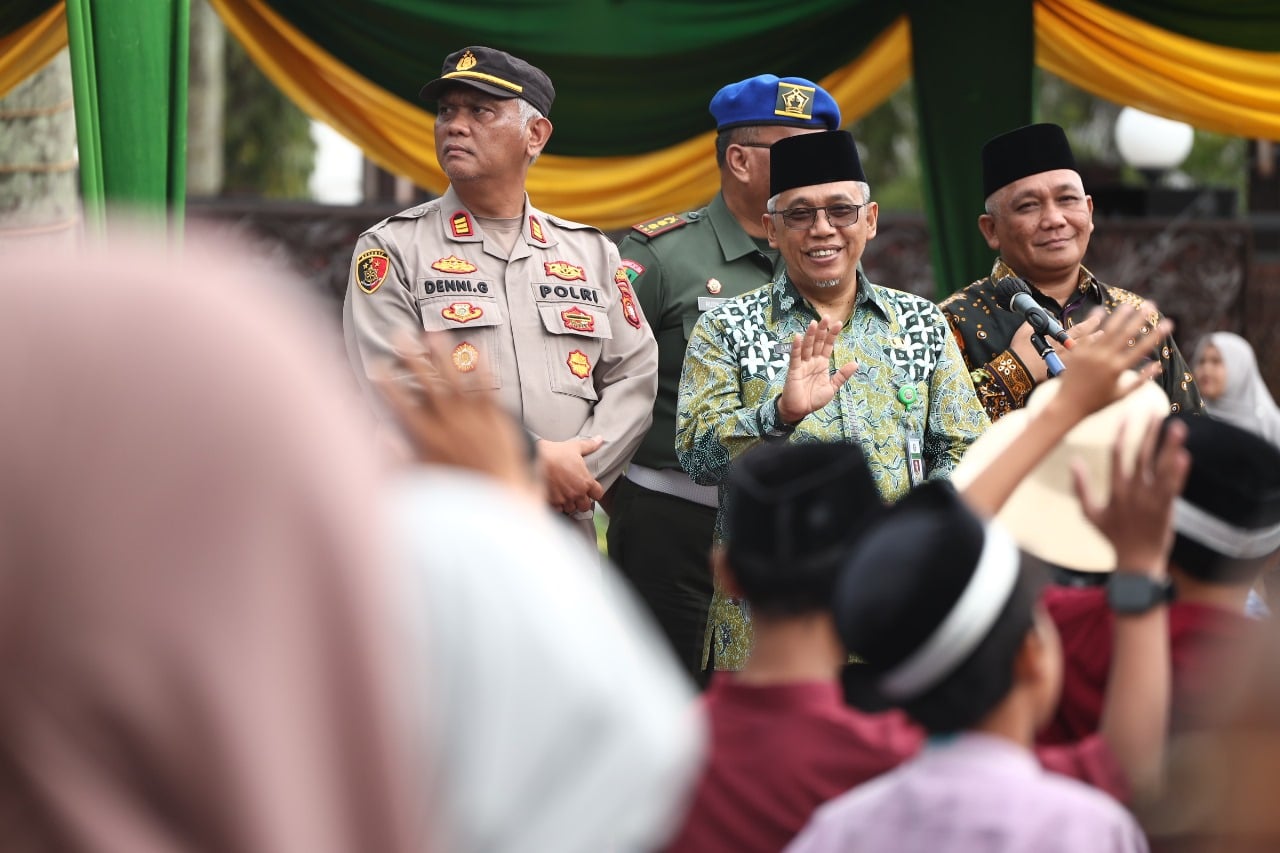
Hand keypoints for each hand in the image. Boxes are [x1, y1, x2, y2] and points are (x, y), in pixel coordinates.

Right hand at [378, 333, 537, 499]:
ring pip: (456, 380)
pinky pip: (487, 390)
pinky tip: (475, 350)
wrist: (500, 502)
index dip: (388, 385)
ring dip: (444, 355)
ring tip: (434, 333)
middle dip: (412, 359)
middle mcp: (449, 426)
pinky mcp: (497, 421)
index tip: (377, 366)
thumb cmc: (461, 494)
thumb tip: (380, 434)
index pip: (402, 406)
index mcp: (428, 441)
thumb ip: (400, 456)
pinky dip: (480, 369)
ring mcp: (474, 421)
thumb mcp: (423, 479)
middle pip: (427, 385)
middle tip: (400, 335)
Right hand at [537, 436, 604, 513]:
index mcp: (585, 481)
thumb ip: (589, 445)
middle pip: (585, 506)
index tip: (590, 489)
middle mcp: (576, 493)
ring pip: (571, 509)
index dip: (595, 492)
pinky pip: (558, 510)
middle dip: (582, 501)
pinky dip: (557, 506)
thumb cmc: (555, 453)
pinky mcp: (552, 502)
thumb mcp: (574, 447)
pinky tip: (555, 498)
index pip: (598, 494)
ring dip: (569, 504)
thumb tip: (599, 439)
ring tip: (565, 495)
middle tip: (577, 493)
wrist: (535, 459)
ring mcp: (564, 499)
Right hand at [777, 318, 858, 422]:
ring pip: (807, 347)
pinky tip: (798, 337)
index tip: (838, 323)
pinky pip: (795, 357)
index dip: (832, 335)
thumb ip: (842, 375)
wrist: (800, 410)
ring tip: (814, 323)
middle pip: (817, 343)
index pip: (828, 346)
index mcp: (822, 364)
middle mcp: (812, 361)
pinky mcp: (794, 370)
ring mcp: (802, 364)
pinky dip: (796, 347)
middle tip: (826, 317)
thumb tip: (855, 363)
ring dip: (810, 335)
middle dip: (822, 330)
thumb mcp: (832, 387)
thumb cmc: (814, 399)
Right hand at [1008, 308, 1107, 384]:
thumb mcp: (1026, 330)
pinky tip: (1092, 365)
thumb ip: (1039, 321)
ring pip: (1085, 355)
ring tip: (1102, 346)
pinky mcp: (1061, 374)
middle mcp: (1066, 351)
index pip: (1079, 329)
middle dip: (1097, 336)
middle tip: (1104, 331)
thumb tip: (1049, 314)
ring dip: (1095, 349)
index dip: (1090, 324)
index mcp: (1059, 339)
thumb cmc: (1021, 351)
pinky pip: (1077, 369)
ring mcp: (1065, 363)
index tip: (1098, 319)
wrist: (1017, 371)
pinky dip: (1086, 366)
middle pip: (1086, 342)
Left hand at [1048, 303, 1172, 423]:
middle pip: (1126, 334)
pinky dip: (1093, 321)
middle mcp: (1105, 359)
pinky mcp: (1076, 352)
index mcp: (1118, 369)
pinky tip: (1100, 309)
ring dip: (1119, 316)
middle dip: (1140, 319)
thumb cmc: (1097, 403)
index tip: (1168, 323)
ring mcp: (1089, 354)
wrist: (1068, 406)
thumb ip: (1140, 380)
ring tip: (1129, 305)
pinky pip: (1086, 333)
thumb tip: (1158, 366)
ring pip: (1107, 330)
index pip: (1142, 348)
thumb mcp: (1121, 394)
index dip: (1156, 335)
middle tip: (1151, 305)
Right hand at [1072, 415, 1189, 574]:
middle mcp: (1133, 492)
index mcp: (1116, 490)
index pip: (1118, 455)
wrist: (1137, 562)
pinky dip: (1179, 472)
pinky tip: (1184, 456)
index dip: (1123, 434)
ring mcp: (1152, 500)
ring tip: (1177, 426)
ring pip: (1161, 467)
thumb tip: (1073, 462)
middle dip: (1148, 432)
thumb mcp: (1090, 514)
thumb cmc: (1113, 537)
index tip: (1128, 415)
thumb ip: (1081, 487)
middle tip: (1155, 411)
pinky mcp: (1167, 508)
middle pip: (1142, 455)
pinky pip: (1173, 486)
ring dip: (1169, 446)